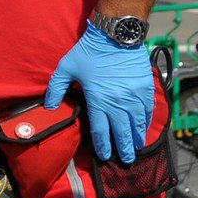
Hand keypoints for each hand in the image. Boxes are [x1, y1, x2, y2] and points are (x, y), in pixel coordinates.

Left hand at [44, 23, 153, 161]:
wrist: (116, 35)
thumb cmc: (89, 52)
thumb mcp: (66, 68)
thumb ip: (56, 89)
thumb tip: (50, 107)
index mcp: (98, 101)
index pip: (101, 131)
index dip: (102, 146)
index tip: (103, 156)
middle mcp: (118, 103)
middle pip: (122, 132)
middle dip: (123, 149)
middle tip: (125, 161)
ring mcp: (134, 96)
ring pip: (137, 124)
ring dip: (136, 138)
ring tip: (136, 148)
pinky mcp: (145, 88)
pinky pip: (147, 111)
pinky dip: (146, 122)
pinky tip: (144, 128)